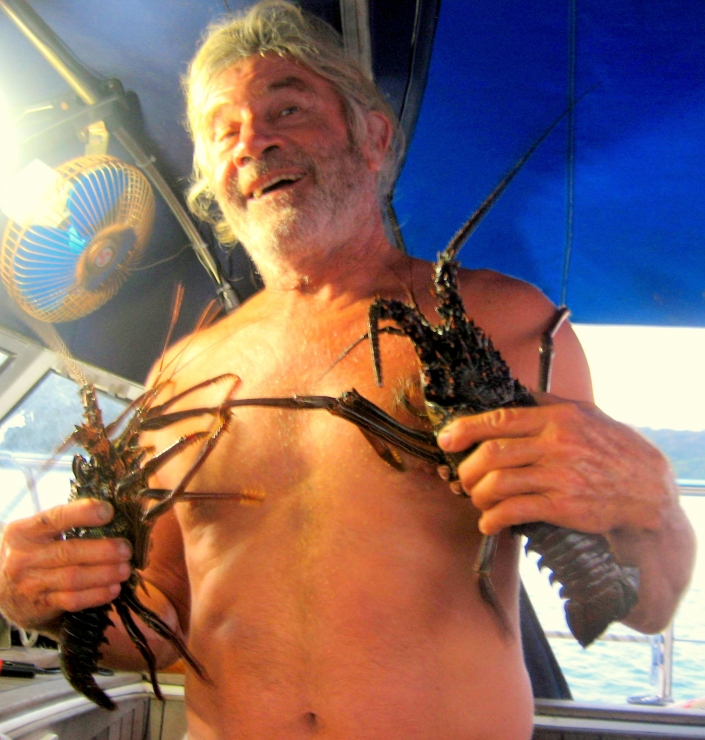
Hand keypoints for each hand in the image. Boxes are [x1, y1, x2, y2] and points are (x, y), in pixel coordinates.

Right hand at [0, 499, 131, 634]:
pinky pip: (73, 600)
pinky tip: (114, 589)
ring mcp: (31, 584)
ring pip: (73, 578)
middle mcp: (23, 558)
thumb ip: (64, 522)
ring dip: (104, 574)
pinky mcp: (41, 605)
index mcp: (23, 532)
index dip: (83, 513)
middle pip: (69, 552)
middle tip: (126, 549)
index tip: (109, 512)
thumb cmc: (31, 553)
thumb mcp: (37, 534)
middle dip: (103, 550)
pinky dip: (96, 595)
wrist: (1, 591)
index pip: (55, 518)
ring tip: (125, 569)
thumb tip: (110, 510)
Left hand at [437, 393, 678, 536]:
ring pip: (498, 484)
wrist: (647, 489)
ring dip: (477, 495)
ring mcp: (559, 477)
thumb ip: (545, 402)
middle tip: (463, 478)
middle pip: (492, 454)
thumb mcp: (583, 412)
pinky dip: (492, 519)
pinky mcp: (563, 507)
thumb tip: (510, 393)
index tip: (446, 440)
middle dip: (468, 469)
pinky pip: (514, 512)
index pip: (499, 419)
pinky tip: (488, 522)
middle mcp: (555, 444)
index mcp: (556, 418)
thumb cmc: (611, 448)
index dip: (465, 429)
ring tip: (477, 499)